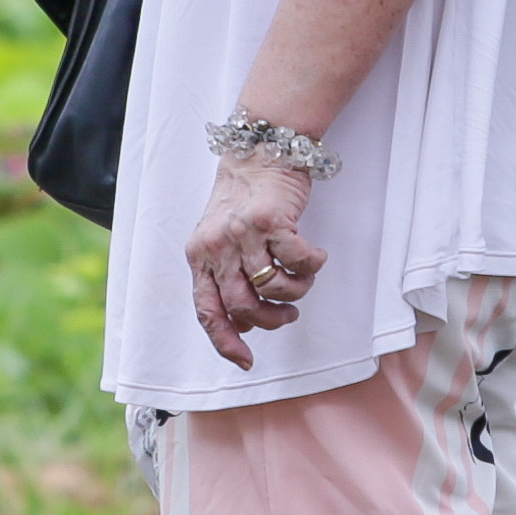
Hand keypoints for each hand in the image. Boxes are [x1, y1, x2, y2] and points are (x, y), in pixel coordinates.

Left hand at [185, 152, 323, 370]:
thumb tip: (241, 323)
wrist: (259, 153)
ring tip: (301, 281)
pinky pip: (298, 262)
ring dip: (295, 292)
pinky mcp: (272, 221)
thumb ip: (226, 278)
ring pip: (272, 287)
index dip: (226, 341)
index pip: (207, 310)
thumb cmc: (243, 201)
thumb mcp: (221, 240)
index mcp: (200, 256)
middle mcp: (217, 247)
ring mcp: (243, 233)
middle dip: (270, 319)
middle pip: (243, 306)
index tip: (245, 361)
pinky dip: (312, 266)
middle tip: (287, 314)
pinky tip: (315, 256)